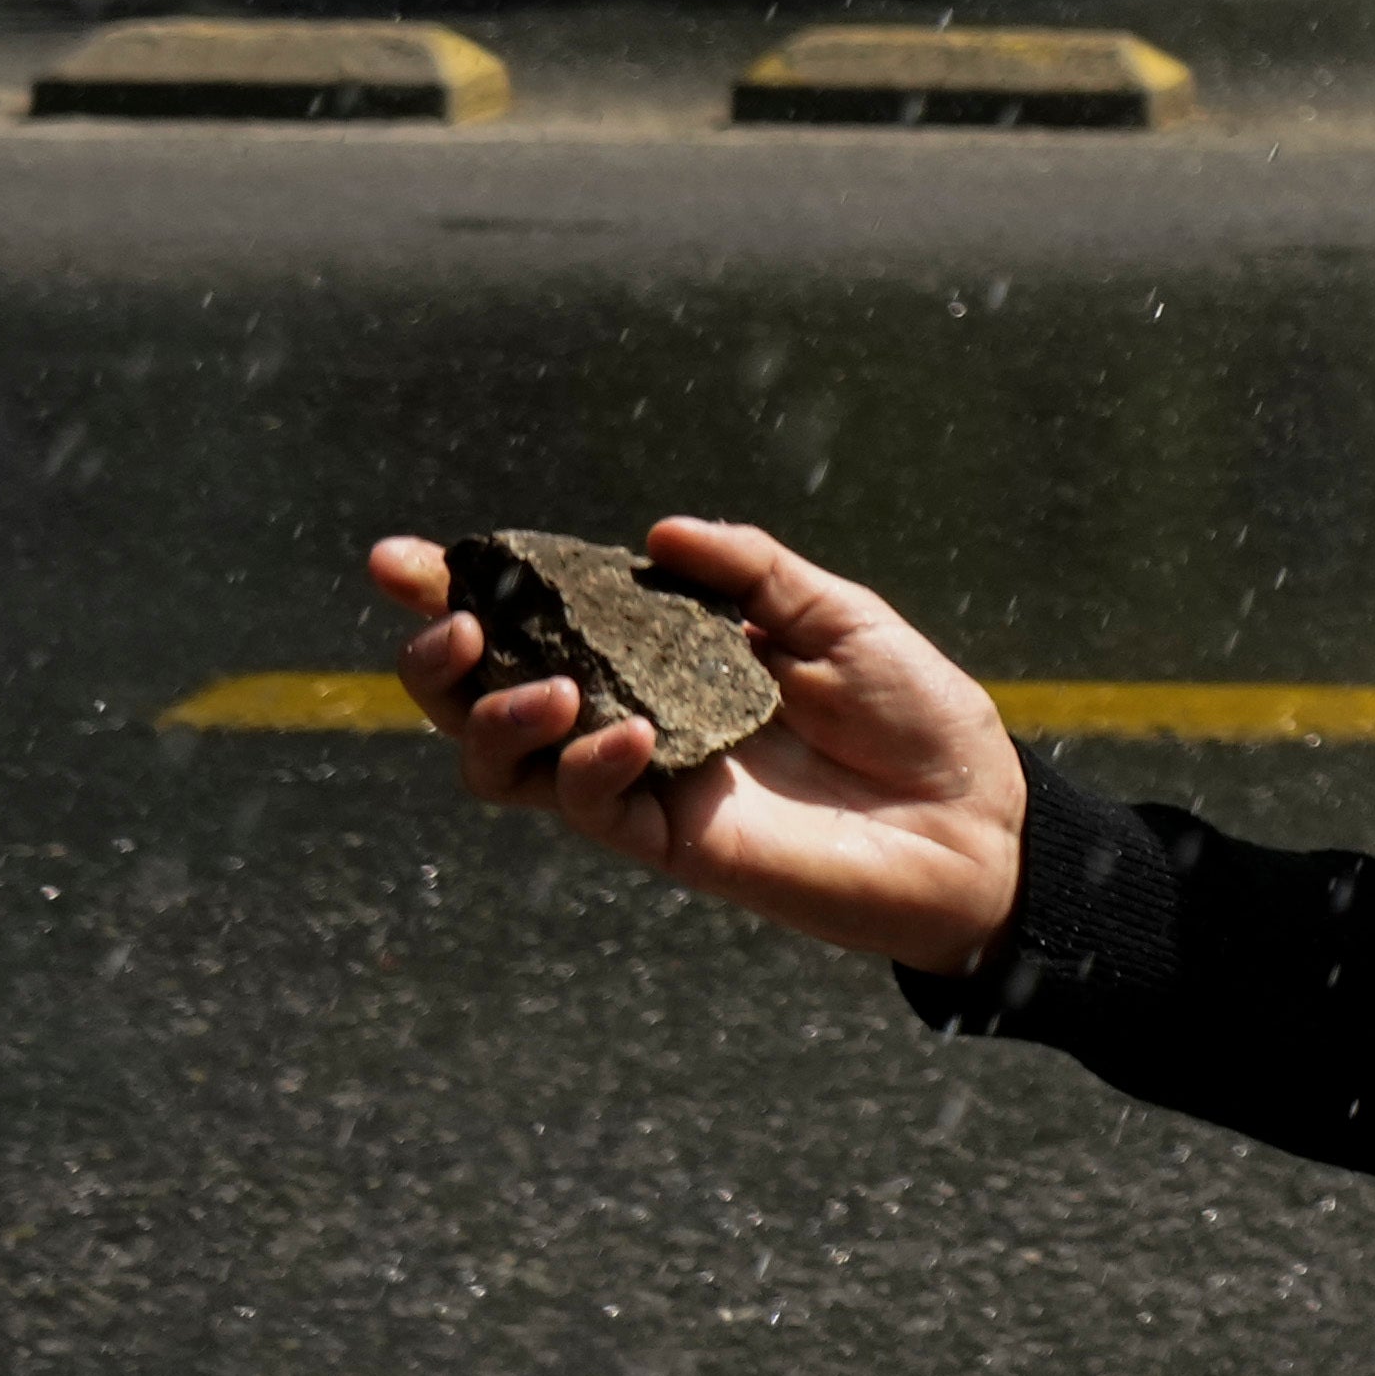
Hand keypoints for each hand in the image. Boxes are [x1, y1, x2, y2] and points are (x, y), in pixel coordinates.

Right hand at [365, 518, 1028, 976]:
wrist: (975, 816)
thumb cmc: (912, 712)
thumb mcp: (836, 614)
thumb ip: (748, 570)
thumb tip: (655, 534)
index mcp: (658, 652)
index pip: (538, 617)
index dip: (458, 590)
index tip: (398, 559)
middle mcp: (630, 715)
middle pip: (483, 699)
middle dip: (437, 660)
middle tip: (449, 626)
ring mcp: (643, 784)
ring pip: (507, 766)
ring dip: (496, 719)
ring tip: (546, 687)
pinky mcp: (672, 842)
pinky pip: (594, 810)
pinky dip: (592, 767)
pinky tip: (629, 734)